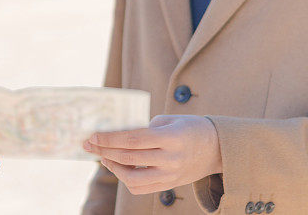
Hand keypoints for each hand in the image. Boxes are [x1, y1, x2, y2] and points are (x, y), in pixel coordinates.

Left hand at [83, 115, 221, 194]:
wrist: (218, 148)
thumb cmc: (191, 128)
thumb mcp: (169, 120)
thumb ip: (144, 127)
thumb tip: (116, 134)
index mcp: (171, 138)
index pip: (132, 139)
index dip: (109, 138)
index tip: (93, 135)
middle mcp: (171, 159)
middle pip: (128, 158)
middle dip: (104, 150)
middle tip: (89, 144)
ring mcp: (170, 175)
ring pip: (132, 179)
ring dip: (113, 168)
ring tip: (104, 157)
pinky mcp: (170, 185)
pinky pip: (141, 188)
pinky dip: (126, 179)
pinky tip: (118, 167)